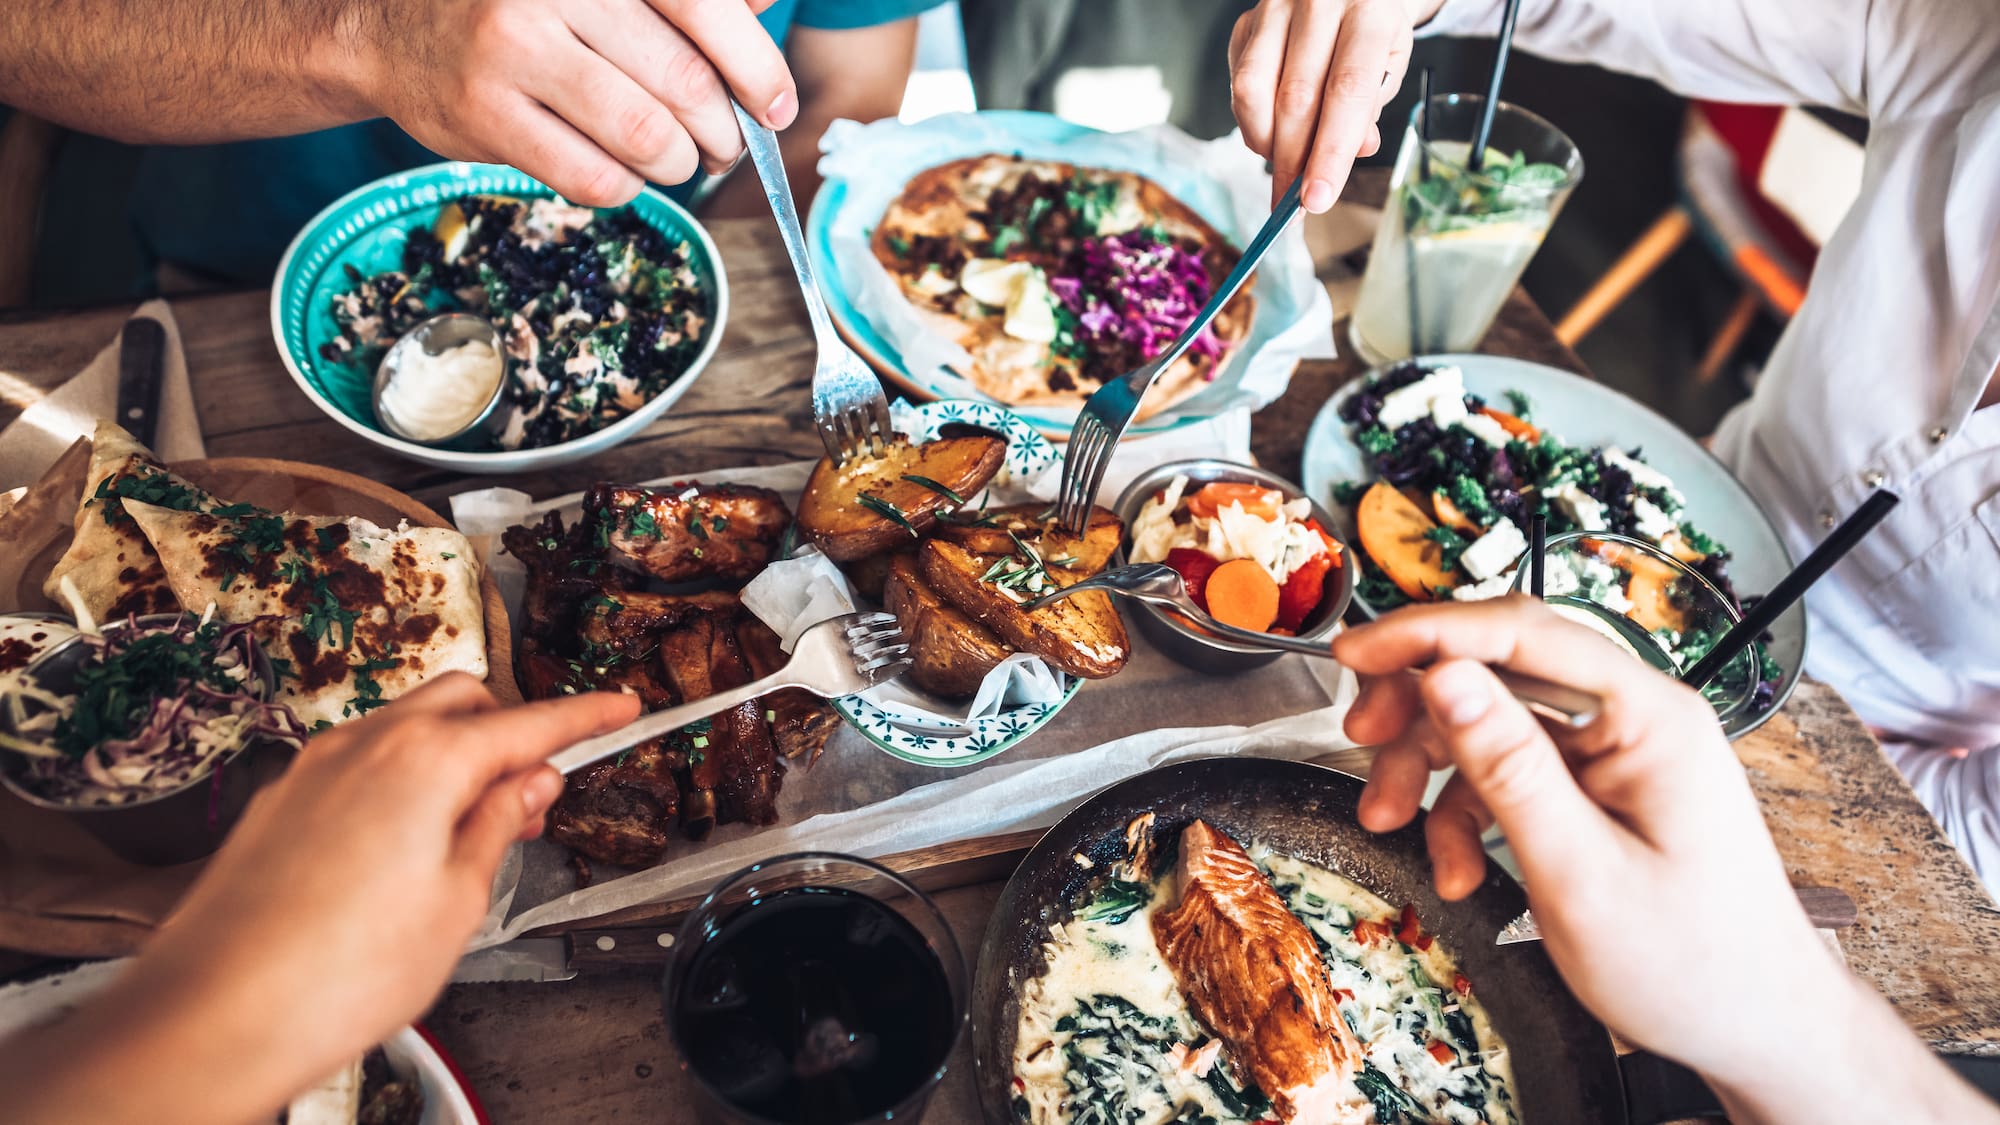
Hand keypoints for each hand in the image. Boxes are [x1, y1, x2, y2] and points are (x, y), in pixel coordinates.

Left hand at [0, 675, 639, 1124]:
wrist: (214, 1016)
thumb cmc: (335, 973)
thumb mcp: (457, 904)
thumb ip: (498, 828)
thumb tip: (529, 786)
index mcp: (425, 761)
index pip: (529, 723)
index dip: (583, 718)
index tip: (620, 708)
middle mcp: (366, 745)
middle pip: (462, 701)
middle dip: (509, 728)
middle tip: (539, 790)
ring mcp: (315, 768)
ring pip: (407, 726)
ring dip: (453, 755)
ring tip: (475, 830)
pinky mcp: (282, 800)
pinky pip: (361, 761)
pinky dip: (402, 779)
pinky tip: (410, 844)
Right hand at [352, 0, 797, 205]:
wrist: (385, 23)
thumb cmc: (517, 1)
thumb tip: (767, 3)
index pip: (699, 6)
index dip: (756, 66)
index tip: (776, 106)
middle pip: (684, 82)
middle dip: (723, 129)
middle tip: (725, 143)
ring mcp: (513, 52)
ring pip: (645, 137)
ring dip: (678, 164)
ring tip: (675, 159)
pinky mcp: (484, 116)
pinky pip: (593, 176)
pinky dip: (626, 186)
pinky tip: (621, 170)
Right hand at [1229, 0, 1427, 211]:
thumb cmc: (1369, 29)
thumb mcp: (1389, 61)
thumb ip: (1369, 106)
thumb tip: (1352, 152)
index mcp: (1368, 9)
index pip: (1347, 91)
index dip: (1331, 152)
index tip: (1318, 198)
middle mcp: (1317, 1)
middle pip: (1296, 98)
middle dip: (1293, 161)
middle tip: (1293, 202)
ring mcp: (1274, 9)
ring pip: (1254, 93)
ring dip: (1266, 144)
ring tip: (1283, 166)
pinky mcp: (1246, 24)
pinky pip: (1238, 85)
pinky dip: (1252, 123)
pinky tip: (1272, 133)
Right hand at [1331, 598, 1842, 1077]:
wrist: (1756, 1029)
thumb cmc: (1694, 966)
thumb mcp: (1581, 874)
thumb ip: (1509, 769)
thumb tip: (1444, 677)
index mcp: (1649, 718)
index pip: (1524, 630)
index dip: (1426, 632)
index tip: (1352, 649)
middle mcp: (1633, 719)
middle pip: (1498, 667)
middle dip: (1418, 704)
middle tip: (1359, 737)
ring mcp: (1614, 753)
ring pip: (1490, 721)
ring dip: (1429, 768)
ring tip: (1389, 822)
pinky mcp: (1597, 789)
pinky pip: (1508, 772)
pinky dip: (1465, 813)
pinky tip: (1455, 867)